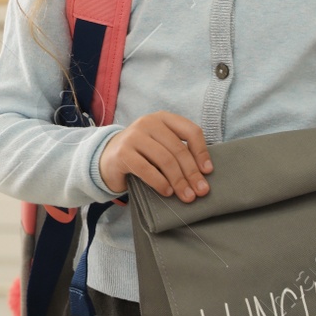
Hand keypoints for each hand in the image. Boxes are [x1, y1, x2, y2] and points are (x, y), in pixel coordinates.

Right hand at [97, 111, 212, 201]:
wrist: (108, 157)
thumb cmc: (143, 153)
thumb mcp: (161, 145)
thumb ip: (179, 151)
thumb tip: (203, 174)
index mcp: (163, 118)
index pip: (191, 131)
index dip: (202, 152)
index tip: (208, 171)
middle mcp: (148, 123)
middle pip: (178, 149)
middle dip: (192, 173)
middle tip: (200, 191)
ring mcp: (133, 136)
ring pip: (165, 160)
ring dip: (178, 181)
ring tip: (186, 196)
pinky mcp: (123, 152)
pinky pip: (147, 169)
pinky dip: (160, 183)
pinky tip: (167, 192)